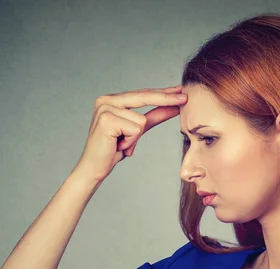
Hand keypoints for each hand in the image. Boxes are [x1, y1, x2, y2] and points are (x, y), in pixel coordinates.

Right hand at [72, 85, 187, 180]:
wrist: (94, 167)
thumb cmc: (112, 149)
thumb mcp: (137, 130)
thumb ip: (154, 117)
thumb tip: (174, 107)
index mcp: (112, 99)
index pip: (143, 94)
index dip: (162, 93)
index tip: (180, 90)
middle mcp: (106, 100)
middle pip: (144, 97)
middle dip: (166, 99)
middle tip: (185, 98)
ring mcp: (105, 108)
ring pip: (141, 120)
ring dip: (135, 138)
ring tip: (121, 144)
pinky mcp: (107, 119)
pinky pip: (135, 129)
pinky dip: (130, 142)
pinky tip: (117, 145)